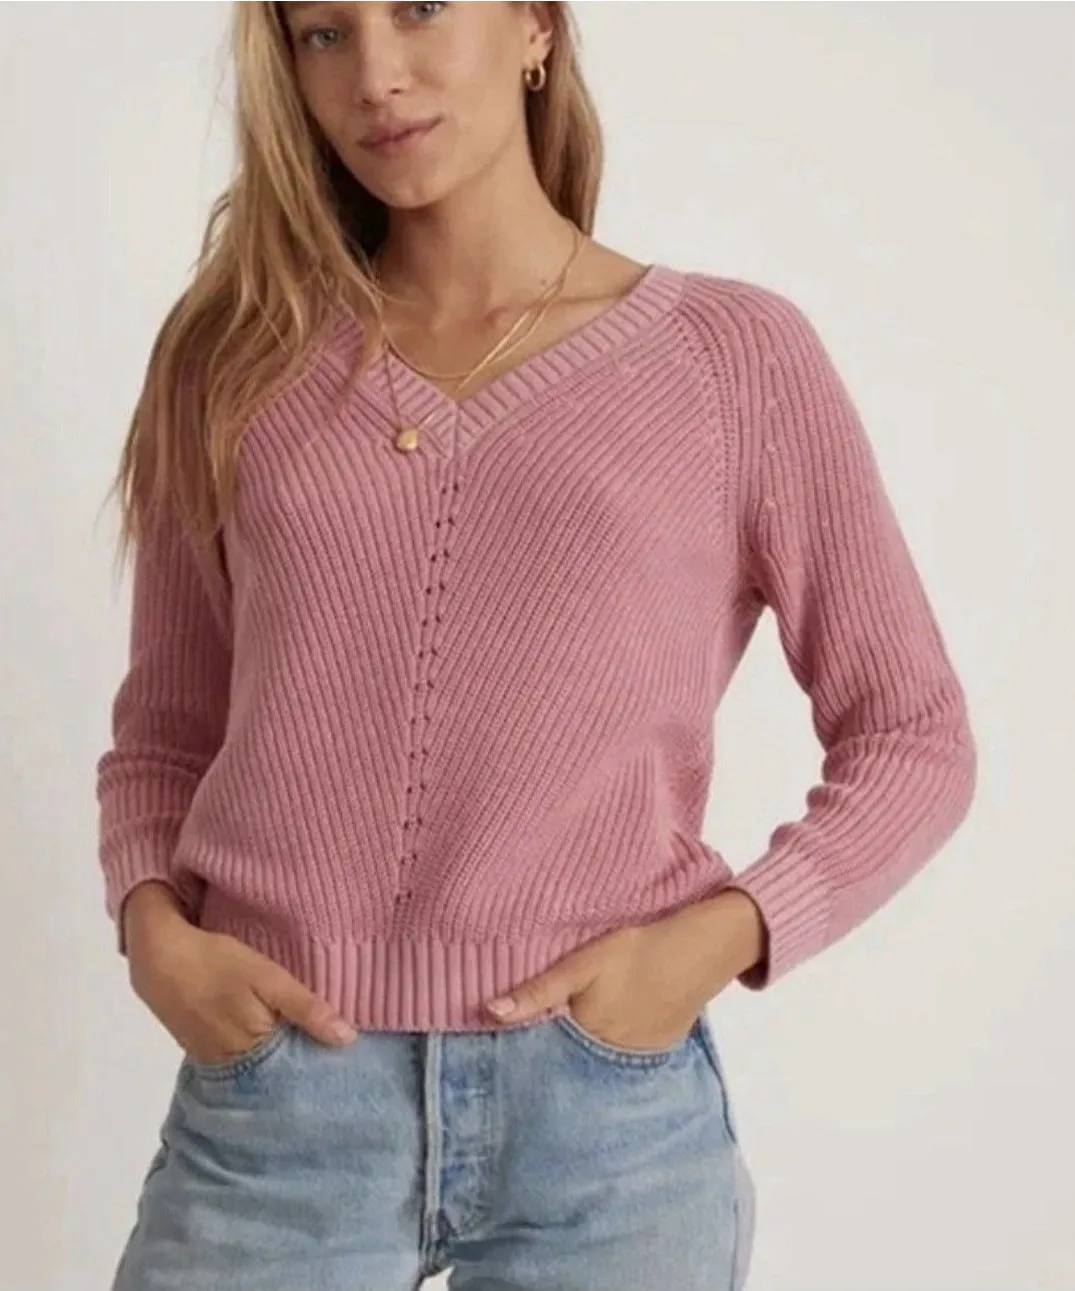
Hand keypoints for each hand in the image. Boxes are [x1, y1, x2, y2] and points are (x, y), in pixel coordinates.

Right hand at [123, 882, 357, 1063]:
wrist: (159, 958)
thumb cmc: (218, 963)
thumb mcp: (269, 978)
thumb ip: (306, 1008)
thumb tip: (349, 1039)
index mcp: (256, 1048)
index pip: (298, 1071)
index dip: (320, 1065)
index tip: (346, 1064)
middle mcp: (235, 1065)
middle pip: (277, 1073)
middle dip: (302, 1066)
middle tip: (333, 1057)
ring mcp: (216, 1060)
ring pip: (259, 1068)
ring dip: (280, 1061)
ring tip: (310, 1049)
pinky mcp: (203, 1051)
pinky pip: (239, 1060)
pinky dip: (257, 1053)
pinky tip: (271, 1040)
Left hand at [483, 889, 767, 1049]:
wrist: (702, 950)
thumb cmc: (637, 951)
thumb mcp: (582, 964)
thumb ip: (538, 992)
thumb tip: (489, 1013)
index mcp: (587, 1036)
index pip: (546, 1054)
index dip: (527, 1049)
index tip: (506, 1045)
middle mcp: (610, 1058)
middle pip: (570, 1060)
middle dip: (554, 1053)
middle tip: (545, 1030)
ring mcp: (636, 1059)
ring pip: (596, 1062)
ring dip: (583, 1053)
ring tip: (579, 1027)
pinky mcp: (657, 1051)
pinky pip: (623, 1058)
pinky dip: (612, 1047)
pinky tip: (612, 1024)